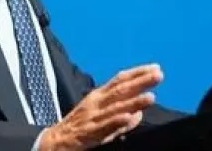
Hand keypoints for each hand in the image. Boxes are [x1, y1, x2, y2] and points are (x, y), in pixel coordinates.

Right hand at [40, 64, 162, 150]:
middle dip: (140, 82)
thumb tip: (139, 113)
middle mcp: (96, 103)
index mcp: (98, 97)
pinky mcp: (89, 133)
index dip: (137, 73)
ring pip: (116, 108)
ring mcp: (93, 117)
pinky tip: (130, 117)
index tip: (155, 67)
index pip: (120, 80)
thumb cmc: (78, 128)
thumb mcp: (99, 117)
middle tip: (158, 75)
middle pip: (121, 90)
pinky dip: (117, 121)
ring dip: (134, 102)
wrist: (52, 143)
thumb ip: (120, 115)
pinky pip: (105, 127)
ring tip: (151, 97)